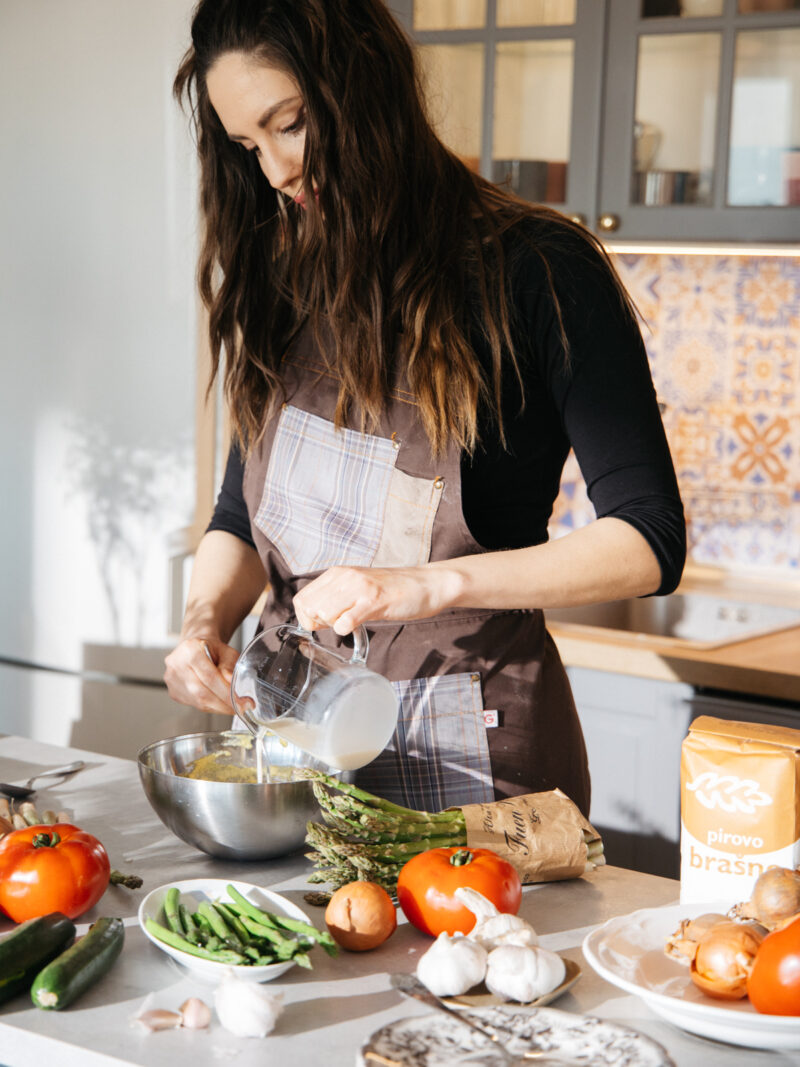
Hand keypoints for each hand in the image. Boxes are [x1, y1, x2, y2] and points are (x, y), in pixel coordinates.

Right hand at [163, 636, 239, 714]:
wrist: (197, 648)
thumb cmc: (212, 649)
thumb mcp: (227, 652)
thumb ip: (230, 667)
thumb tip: (234, 686)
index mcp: (190, 649)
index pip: (209, 677)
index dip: (226, 692)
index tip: (241, 702)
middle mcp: (176, 664)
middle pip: (201, 692)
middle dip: (223, 704)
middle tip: (240, 708)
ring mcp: (172, 679)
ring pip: (197, 701)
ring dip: (218, 707)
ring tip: (233, 707)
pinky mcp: (173, 691)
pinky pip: (194, 704)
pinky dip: (210, 707)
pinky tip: (220, 704)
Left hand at [292, 565, 458, 634]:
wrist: (427, 584)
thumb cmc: (393, 589)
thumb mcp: (357, 587)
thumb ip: (335, 597)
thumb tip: (313, 618)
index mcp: (338, 573)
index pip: (302, 599)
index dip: (307, 617)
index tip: (324, 623)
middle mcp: (345, 576)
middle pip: (309, 608)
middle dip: (319, 623)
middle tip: (339, 623)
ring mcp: (360, 588)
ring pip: (324, 613)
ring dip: (334, 625)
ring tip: (352, 622)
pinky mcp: (375, 601)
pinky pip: (346, 621)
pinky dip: (347, 630)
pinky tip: (359, 625)